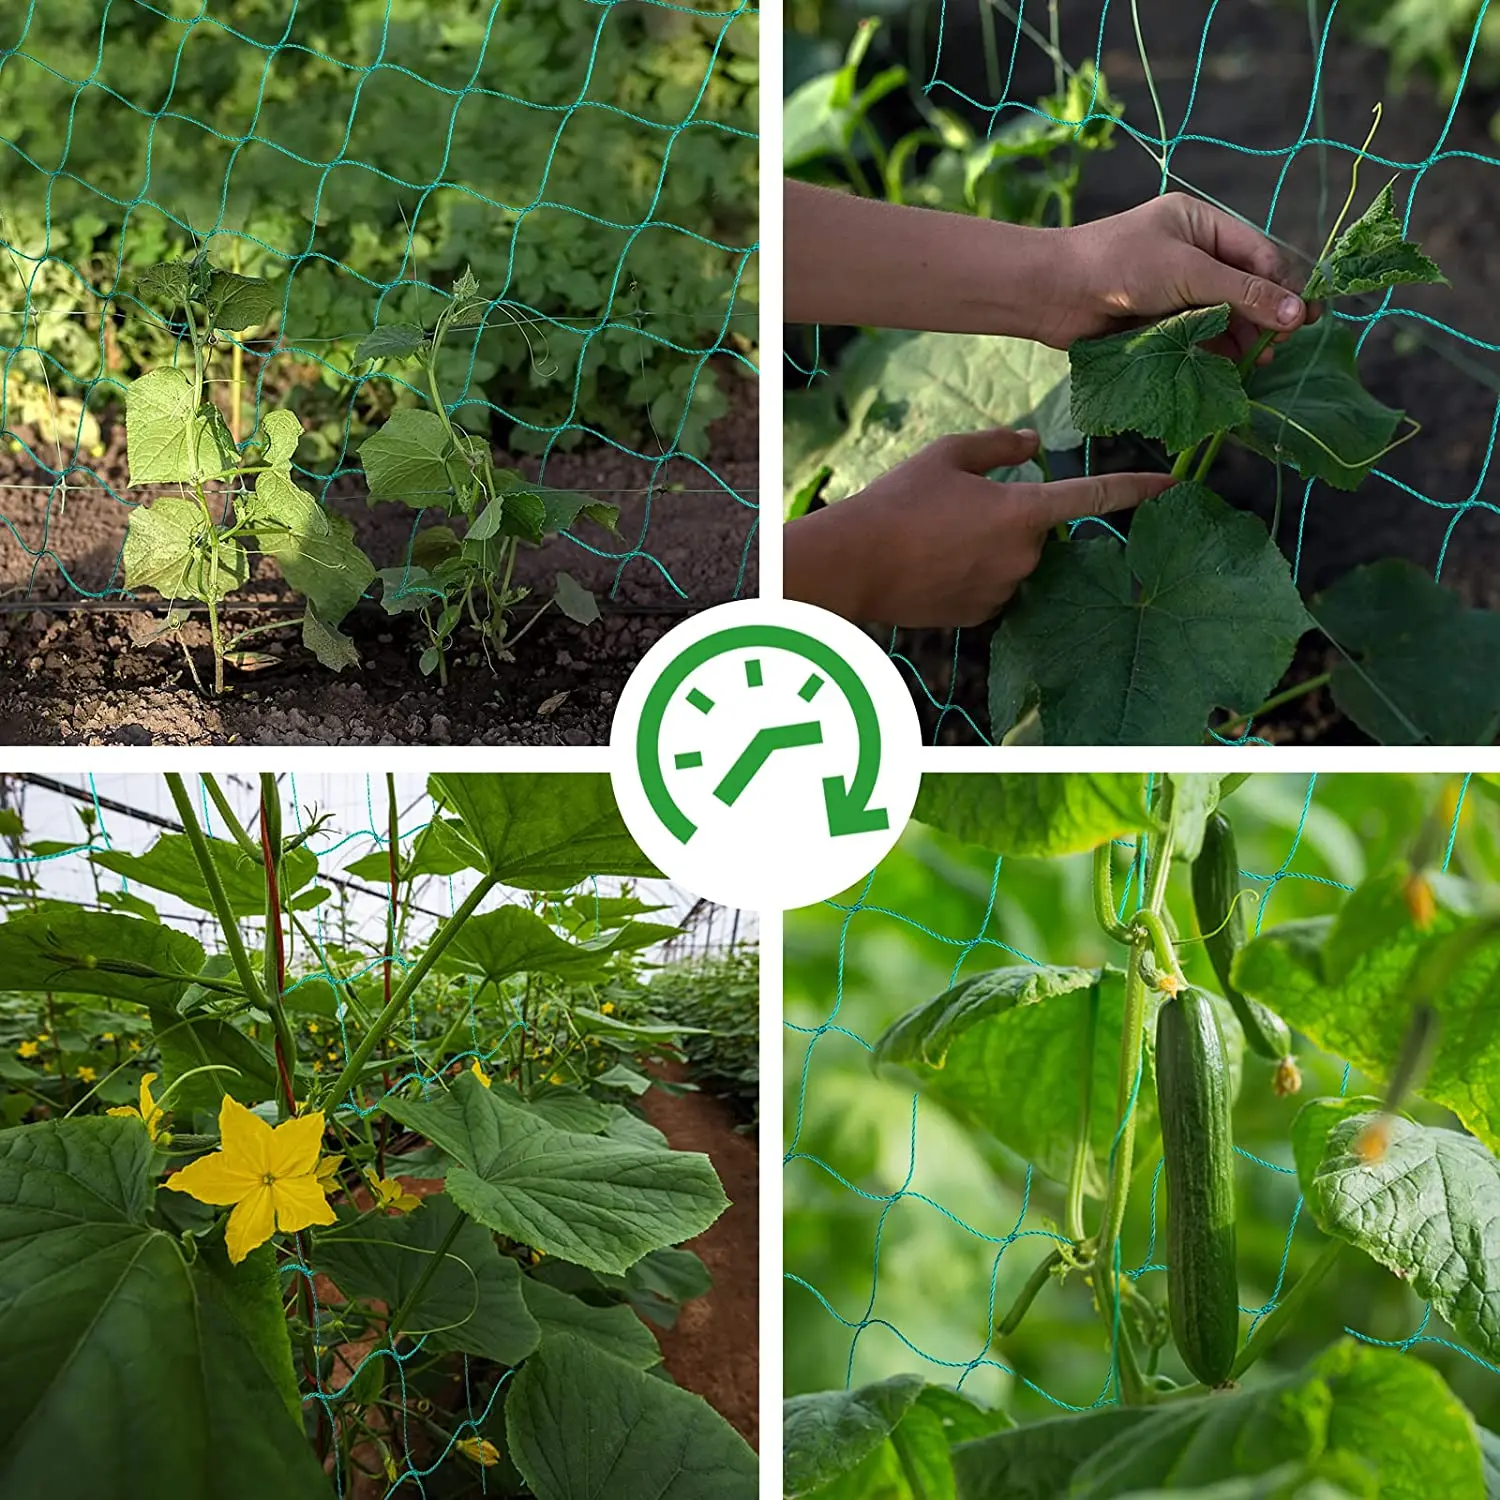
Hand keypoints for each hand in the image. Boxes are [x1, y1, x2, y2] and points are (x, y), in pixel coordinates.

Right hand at [783, 428, 1174, 628]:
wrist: (855, 565)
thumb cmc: (898, 502)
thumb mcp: (946, 455)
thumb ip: (999, 445)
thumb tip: (1033, 445)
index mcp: (1024, 510)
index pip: (1096, 495)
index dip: (1137, 487)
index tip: (1174, 485)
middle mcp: (1025, 556)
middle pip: (1037, 531)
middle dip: (1011, 518)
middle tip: (957, 510)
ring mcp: (1005, 591)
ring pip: (1014, 562)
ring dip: (990, 549)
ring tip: (937, 539)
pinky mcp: (981, 615)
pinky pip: (992, 589)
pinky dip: (972, 576)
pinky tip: (935, 567)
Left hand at [1043, 193, 1319, 360]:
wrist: (1053, 293)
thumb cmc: (1118, 266)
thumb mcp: (1188, 273)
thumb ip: (1243, 293)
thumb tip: (1297, 313)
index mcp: (1201, 224)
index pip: (1258, 255)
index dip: (1283, 286)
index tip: (1303, 319)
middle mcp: (1190, 254)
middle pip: (1244, 287)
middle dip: (1264, 316)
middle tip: (1279, 348)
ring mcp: (1173, 290)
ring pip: (1222, 316)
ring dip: (1241, 339)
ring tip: (1257, 363)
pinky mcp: (1156, 323)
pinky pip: (1196, 337)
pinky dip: (1213, 352)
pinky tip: (1229, 369)